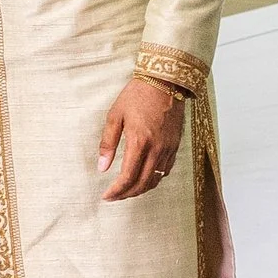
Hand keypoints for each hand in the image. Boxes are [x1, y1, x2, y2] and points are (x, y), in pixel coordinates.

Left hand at [97, 77, 184, 201]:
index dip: (116, 191)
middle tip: (114, 197)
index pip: (128, 177)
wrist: (165, 81)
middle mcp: (157, 149)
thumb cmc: (137, 95)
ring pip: (156, 179)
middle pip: (143, 183)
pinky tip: (144, 177)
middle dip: (127, 194)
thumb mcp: (115, 116)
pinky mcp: (176, 145)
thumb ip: (107, 143)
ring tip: (126, 190)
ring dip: (141, 189)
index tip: (106, 196)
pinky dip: (154, 179)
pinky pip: (165, 170)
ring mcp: (169, 148)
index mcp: (140, 142)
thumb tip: (102, 167)